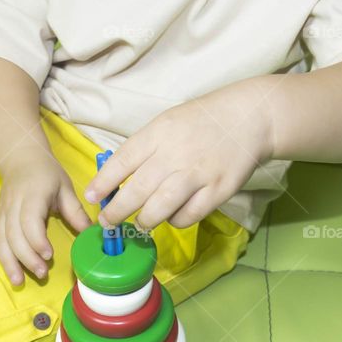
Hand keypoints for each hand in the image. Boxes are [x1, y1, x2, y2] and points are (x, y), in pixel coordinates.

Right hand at [0, 153, 91, 284]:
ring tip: (19, 282)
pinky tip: (9, 269)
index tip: (49, 255)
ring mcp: (2, 212)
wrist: (21, 156)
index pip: (29, 221)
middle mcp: (13, 205)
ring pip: (0, 240)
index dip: (37, 240)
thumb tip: (90, 233)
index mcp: (32, 195)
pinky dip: (0, 255)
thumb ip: (76, 211)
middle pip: (13, 235)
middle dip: (26, 258)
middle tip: (42, 273)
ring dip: (9, 262)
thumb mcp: (65, 188)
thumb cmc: (46, 173)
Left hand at [84, 81, 273, 229]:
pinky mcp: (217, 191)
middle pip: (136, 191)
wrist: (250, 117)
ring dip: (143, 222)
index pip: (122, 162)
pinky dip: (175, 221)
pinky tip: (172, 217)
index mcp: (158, 134)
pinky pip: (187, 216)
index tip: (91, 197)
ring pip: (159, 209)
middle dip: (116, 212)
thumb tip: (116, 178)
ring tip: (139, 224)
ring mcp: (197, 174)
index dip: (103, 183)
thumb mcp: (167, 123)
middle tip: (108, 223)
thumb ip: (144, 148)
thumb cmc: (203, 121)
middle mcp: (175, 155)